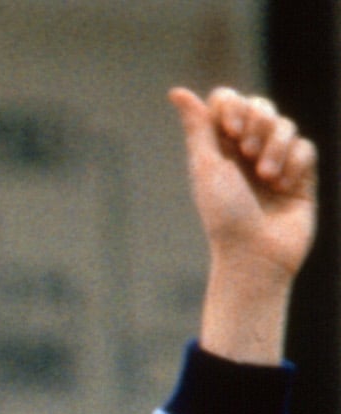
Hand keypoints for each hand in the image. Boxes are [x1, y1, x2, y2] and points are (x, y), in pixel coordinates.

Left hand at [174, 85, 315, 362]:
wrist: (256, 253)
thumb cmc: (223, 214)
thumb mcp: (206, 167)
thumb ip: (198, 127)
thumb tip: (176, 91)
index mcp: (216, 147)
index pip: (227, 101)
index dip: (233, 106)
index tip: (230, 129)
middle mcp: (244, 150)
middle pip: (260, 106)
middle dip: (258, 125)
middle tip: (248, 155)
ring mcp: (274, 160)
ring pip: (286, 125)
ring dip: (276, 149)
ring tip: (267, 179)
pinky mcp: (301, 174)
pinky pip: (306, 147)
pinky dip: (295, 165)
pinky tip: (285, 188)